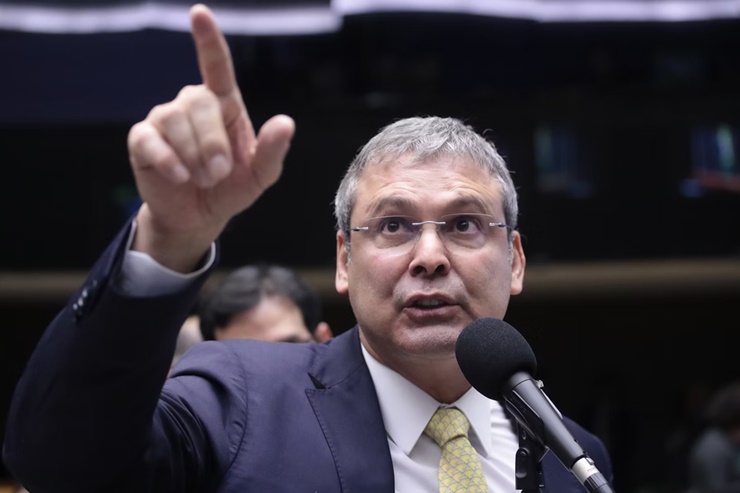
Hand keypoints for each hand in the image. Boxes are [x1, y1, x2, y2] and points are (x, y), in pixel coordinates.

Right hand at [127, 4, 294, 271]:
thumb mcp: (261, 175)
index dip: (208, 40)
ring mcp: (164, 120)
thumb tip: (286, 123)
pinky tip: (180, 175)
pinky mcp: (143, 140)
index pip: (216, 65)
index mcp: (225, 105)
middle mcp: (193, 105)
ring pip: (174, 119)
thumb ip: (273, 151)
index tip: (199, 13)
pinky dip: (168, 159)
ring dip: (193, 154)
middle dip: (212, 142)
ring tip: (202, 179)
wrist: (199, 216)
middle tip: (220, 173)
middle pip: (199, 101)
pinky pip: (150, 139)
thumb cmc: (231, 189)